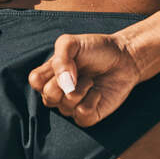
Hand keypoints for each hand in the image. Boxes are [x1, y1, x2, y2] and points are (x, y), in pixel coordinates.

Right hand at [28, 31, 142, 125]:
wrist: (125, 58)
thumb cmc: (97, 49)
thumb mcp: (73, 43)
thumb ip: (60, 58)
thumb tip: (63, 83)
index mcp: (50, 74)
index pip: (34, 82)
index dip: (47, 75)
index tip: (64, 63)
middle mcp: (58, 91)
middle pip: (48, 97)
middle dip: (67, 83)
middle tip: (81, 72)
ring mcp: (72, 105)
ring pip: (65, 107)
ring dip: (82, 90)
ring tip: (91, 80)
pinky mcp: (88, 115)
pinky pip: (81, 116)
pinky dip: (92, 102)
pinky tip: (97, 93)